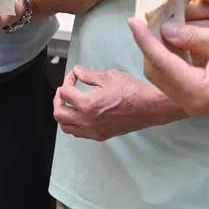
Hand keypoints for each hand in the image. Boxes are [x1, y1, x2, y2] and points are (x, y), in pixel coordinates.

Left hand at [52, 66, 178, 139]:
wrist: (150, 107)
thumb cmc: (134, 92)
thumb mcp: (110, 76)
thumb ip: (90, 75)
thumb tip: (78, 72)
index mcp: (88, 104)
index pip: (65, 93)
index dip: (67, 80)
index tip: (74, 75)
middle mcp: (87, 120)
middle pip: (59, 113)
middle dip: (59, 99)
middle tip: (65, 90)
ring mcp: (93, 130)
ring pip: (66, 127)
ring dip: (63, 113)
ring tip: (69, 103)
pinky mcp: (100, 136)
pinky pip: (78, 133)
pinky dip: (73, 124)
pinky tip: (79, 115)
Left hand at [127, 18, 208, 116]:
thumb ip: (193, 36)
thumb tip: (165, 30)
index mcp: (196, 90)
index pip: (160, 61)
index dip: (144, 39)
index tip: (132, 20)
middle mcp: (189, 101)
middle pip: (155, 71)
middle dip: (147, 45)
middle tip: (146, 21)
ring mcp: (192, 102)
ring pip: (162, 75)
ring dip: (157, 52)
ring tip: (157, 27)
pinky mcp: (197, 98)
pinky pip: (173, 78)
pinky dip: (168, 59)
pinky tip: (173, 40)